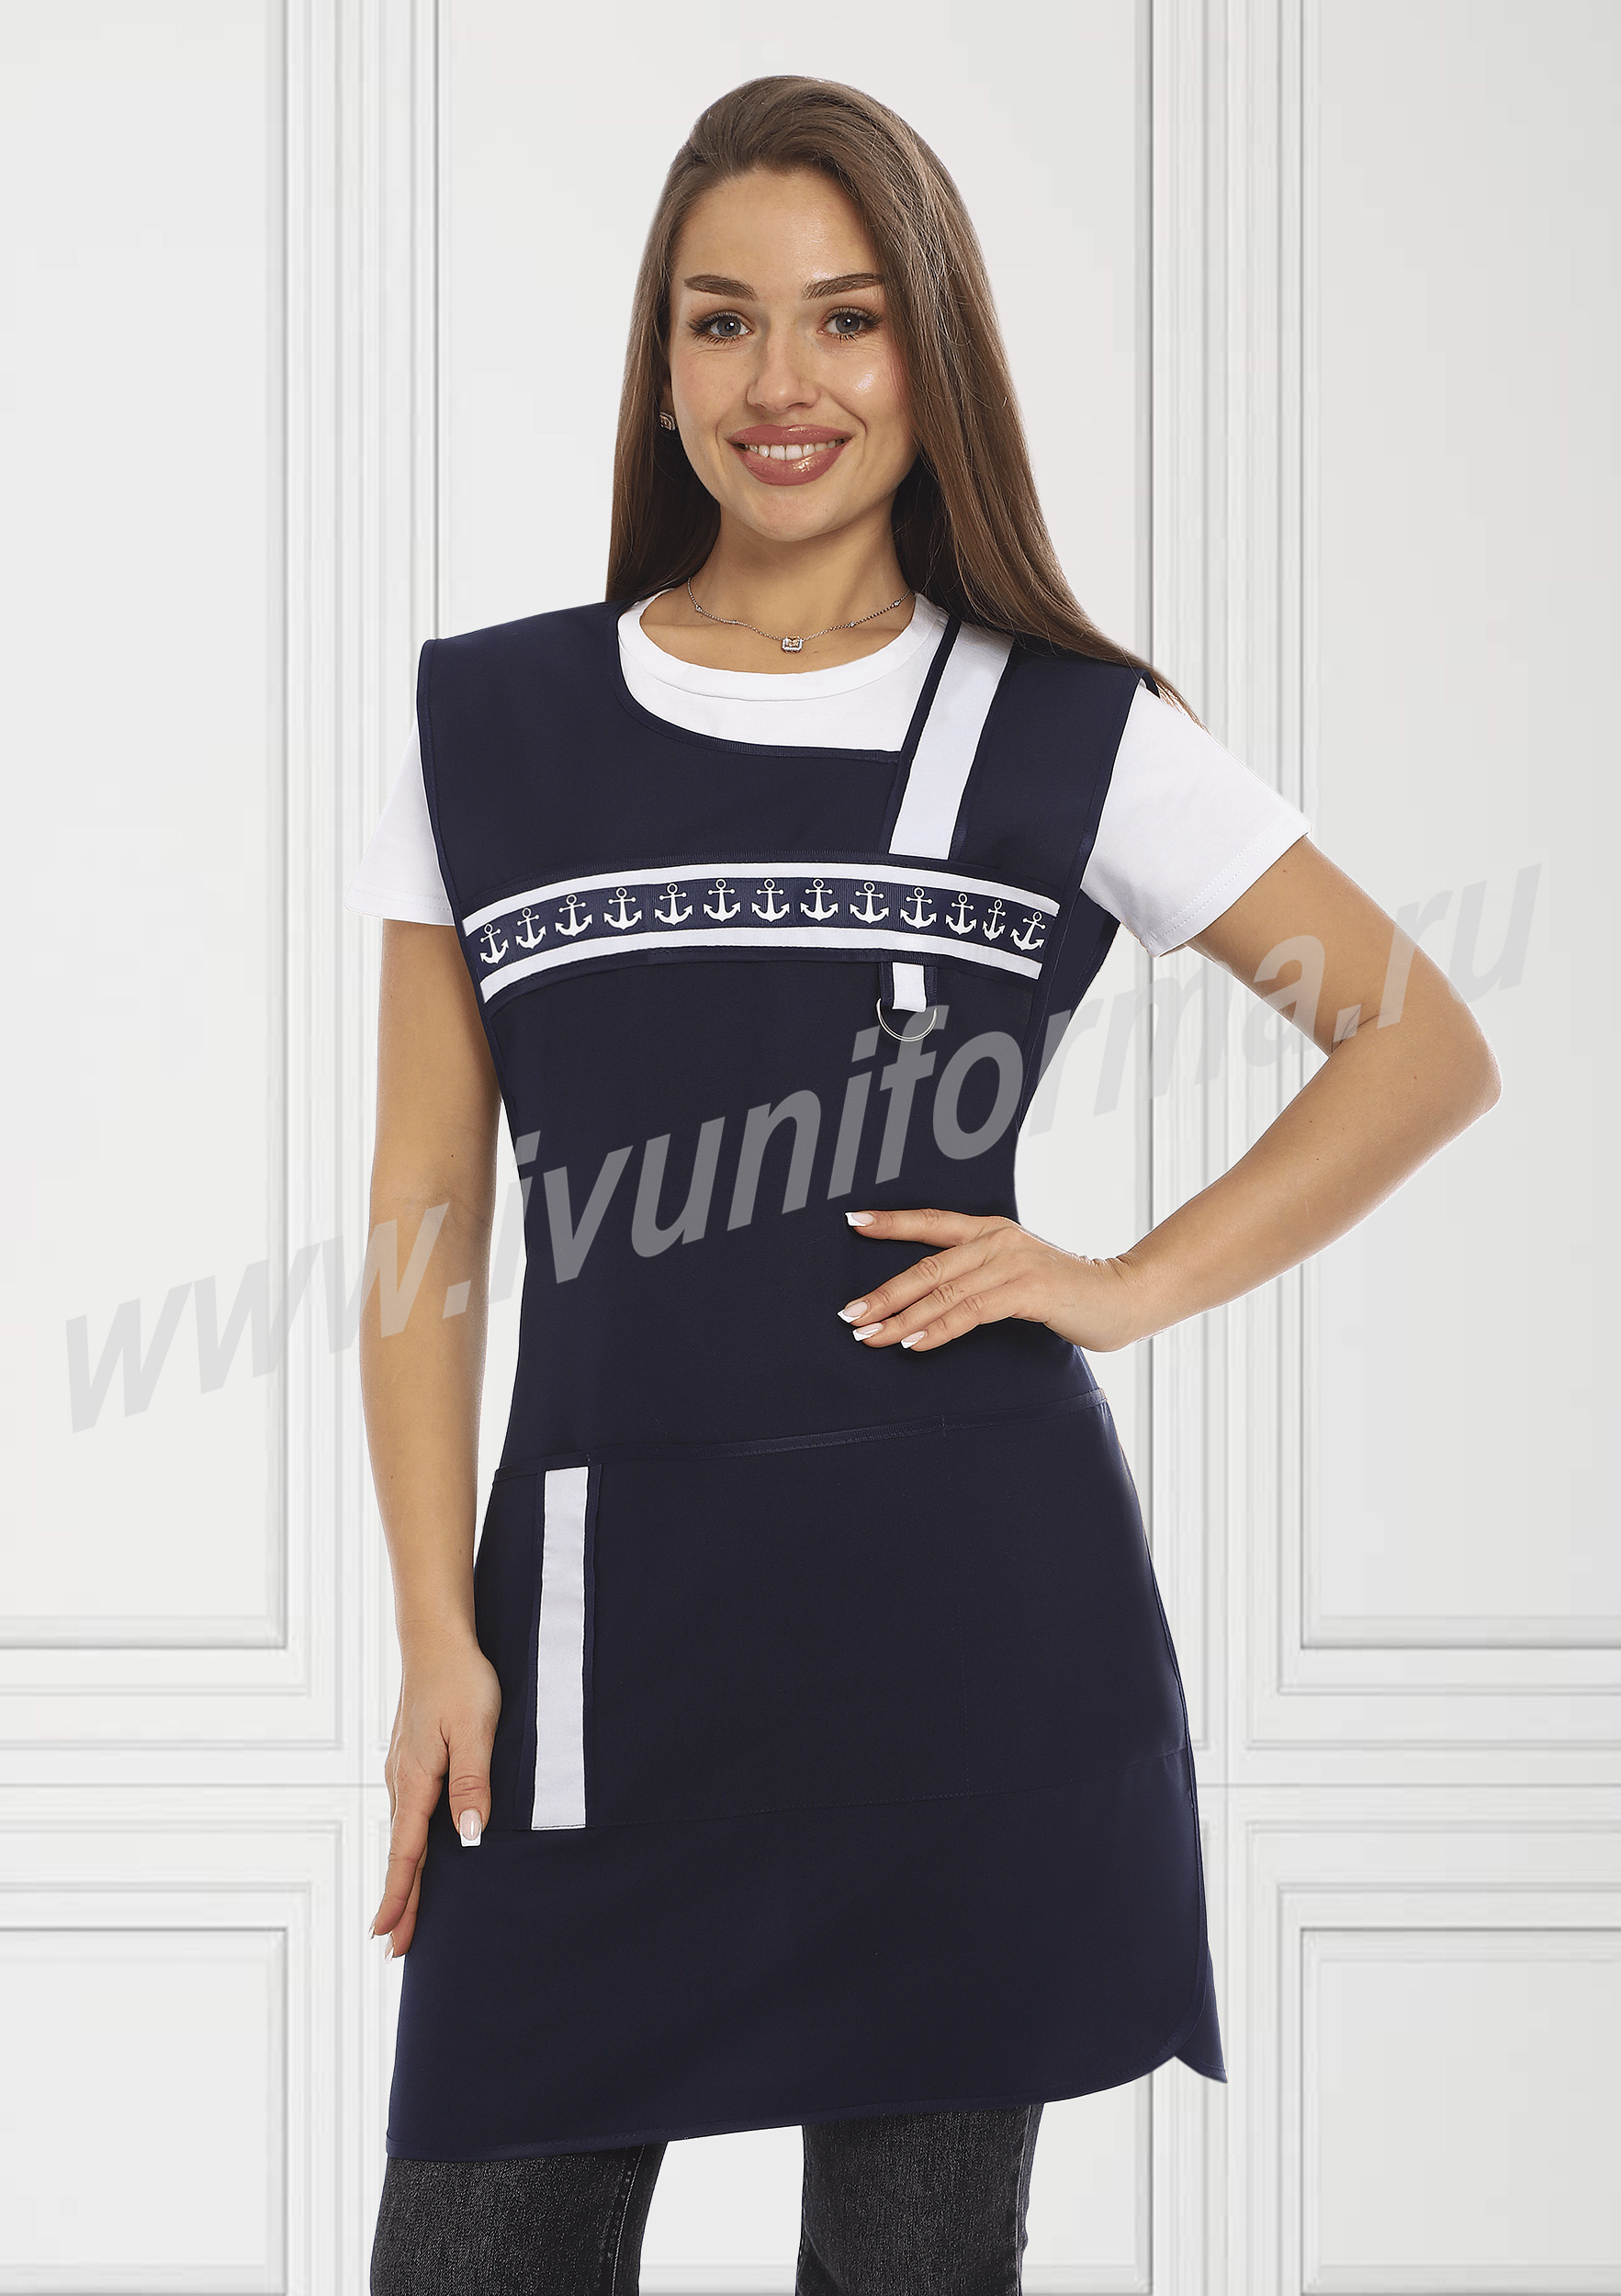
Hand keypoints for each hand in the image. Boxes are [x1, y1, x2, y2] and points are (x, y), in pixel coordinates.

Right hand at [370, 1633, 500, 1956]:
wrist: (436, 1638)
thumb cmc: (460, 1679)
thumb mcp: (475, 1730)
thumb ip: (474, 1783)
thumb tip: (469, 1836)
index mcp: (415, 1780)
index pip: (406, 1853)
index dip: (399, 1897)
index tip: (387, 1937)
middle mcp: (402, 1780)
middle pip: (401, 1852)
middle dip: (399, 1900)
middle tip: (396, 1948)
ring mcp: (403, 1769)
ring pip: (402, 1834)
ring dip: (403, 1875)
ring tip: (404, 1913)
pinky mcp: (411, 1757)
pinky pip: (408, 1813)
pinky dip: (407, 1844)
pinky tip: (413, 1850)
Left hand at [837, 1207, 1144, 1354]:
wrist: (1122, 1296)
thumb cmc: (1067, 1291)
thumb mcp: (1018, 1272)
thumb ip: (980, 1276)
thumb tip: (929, 1299)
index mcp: (992, 1230)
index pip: (931, 1222)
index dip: (891, 1222)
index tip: (853, 1223)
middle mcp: (997, 1240)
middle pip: (926, 1267)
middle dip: (883, 1294)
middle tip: (849, 1315)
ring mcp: (1013, 1263)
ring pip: (943, 1293)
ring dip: (901, 1319)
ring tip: (871, 1337)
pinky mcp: (1028, 1291)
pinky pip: (971, 1312)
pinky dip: (938, 1329)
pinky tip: (914, 1344)